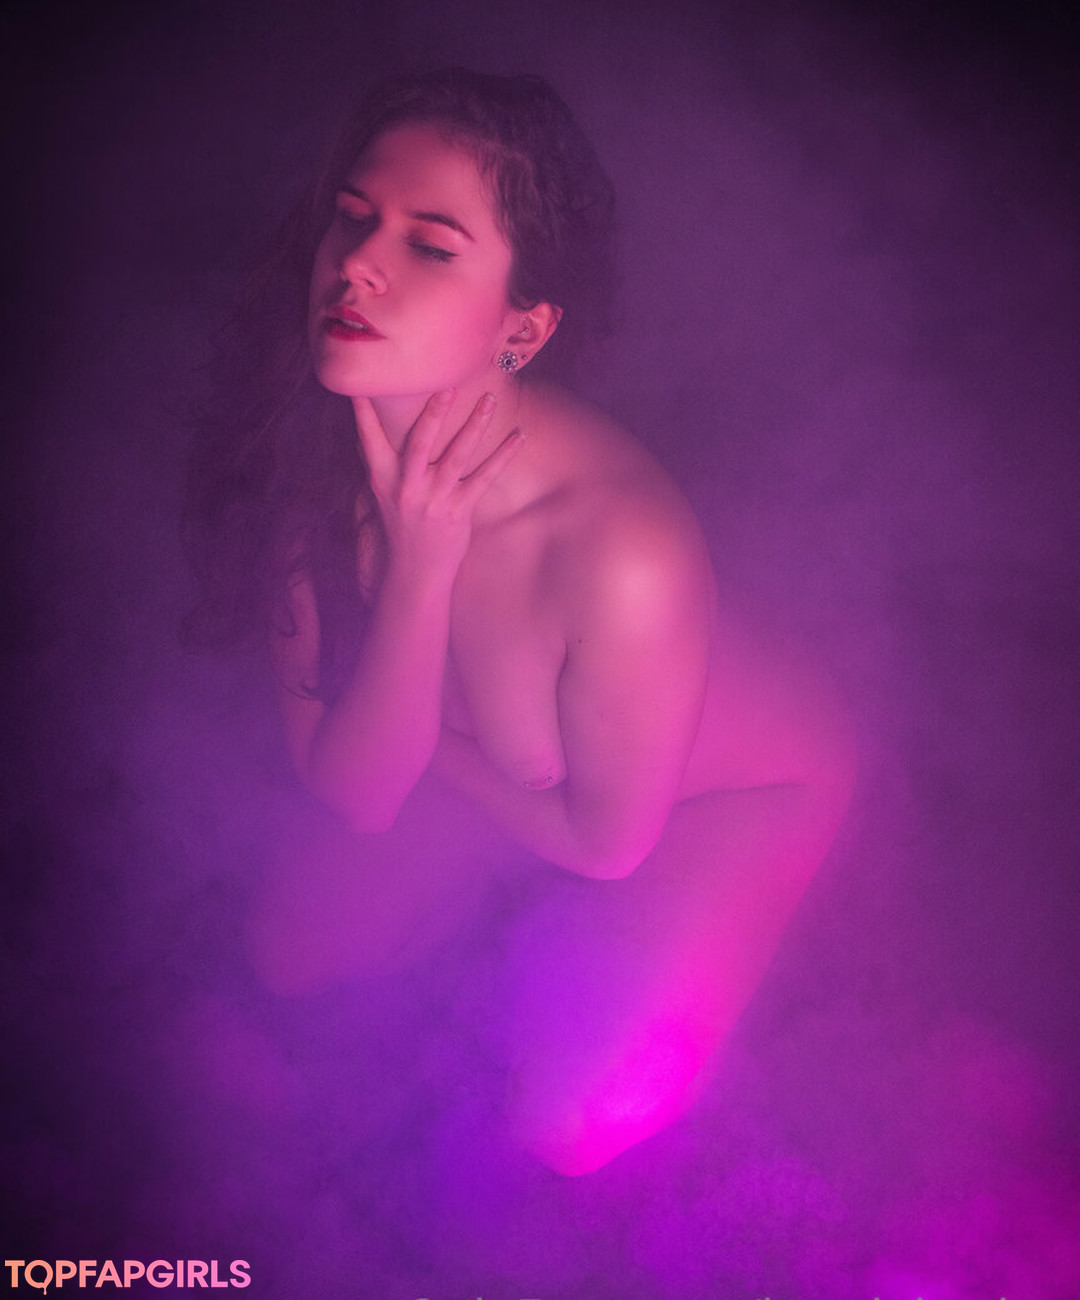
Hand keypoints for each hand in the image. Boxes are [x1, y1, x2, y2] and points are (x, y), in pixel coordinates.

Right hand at [352, 389, 522, 578]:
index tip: (361, 383)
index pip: (370, 438)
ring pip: (456, 457)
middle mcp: (406, 487)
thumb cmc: (402, 523)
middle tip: (448, 385)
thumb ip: (379, 460)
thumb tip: (366, 427)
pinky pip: (483, 479)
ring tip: (489, 400)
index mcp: (383, 478)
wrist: (416, 570)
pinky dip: (502, 456)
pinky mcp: (458, 512)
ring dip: (474, 426)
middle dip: (433, 413)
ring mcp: (433, 500)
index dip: (364, 412)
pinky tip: (518, 437)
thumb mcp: (383, 492)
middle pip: (418, 443)